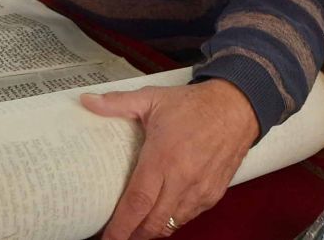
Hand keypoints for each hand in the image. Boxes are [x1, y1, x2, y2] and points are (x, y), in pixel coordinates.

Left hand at [81, 79, 258, 238]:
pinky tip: (159, 215)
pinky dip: (171, 220)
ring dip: (152, 230)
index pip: (137, 202)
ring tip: (133, 229)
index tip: (107, 238)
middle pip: (153, 222)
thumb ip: (116, 102)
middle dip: (133, 234)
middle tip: (115, 236)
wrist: (236, 108)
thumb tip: (87, 101)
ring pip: (171, 223)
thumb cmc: (193, 104)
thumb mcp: (151, 98)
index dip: (120, 226)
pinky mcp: (213, 194)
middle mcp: (182, 180)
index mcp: (163, 158)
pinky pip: (188, 216)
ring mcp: (200, 190)